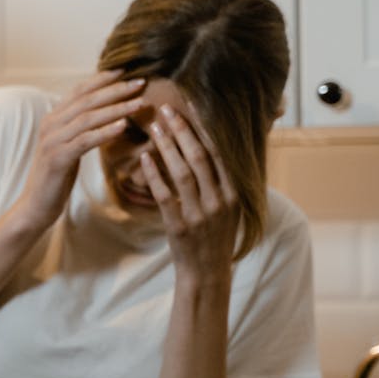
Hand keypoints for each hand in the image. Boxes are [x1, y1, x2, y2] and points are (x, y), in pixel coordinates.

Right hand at [16, 70, 146, 231]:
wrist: (35, 206)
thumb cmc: (55, 178)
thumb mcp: (67, 147)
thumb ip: (79, 129)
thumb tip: (104, 115)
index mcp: (52, 119)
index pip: (79, 90)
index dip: (102, 79)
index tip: (125, 71)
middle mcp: (50, 125)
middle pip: (86, 100)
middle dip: (115, 90)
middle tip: (140, 82)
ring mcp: (52, 141)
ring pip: (88, 117)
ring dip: (116, 108)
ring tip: (139, 103)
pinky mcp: (57, 158)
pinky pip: (85, 140)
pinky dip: (105, 131)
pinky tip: (123, 126)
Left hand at [140, 103, 239, 277]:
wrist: (208, 274)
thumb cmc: (217, 235)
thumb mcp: (231, 206)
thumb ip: (226, 178)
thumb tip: (223, 144)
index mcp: (235, 192)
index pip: (220, 152)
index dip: (205, 126)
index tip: (191, 104)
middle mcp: (220, 201)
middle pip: (200, 157)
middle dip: (182, 129)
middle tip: (165, 107)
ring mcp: (200, 214)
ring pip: (181, 172)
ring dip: (166, 146)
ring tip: (153, 126)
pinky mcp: (179, 227)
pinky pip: (164, 196)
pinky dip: (154, 175)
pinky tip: (143, 157)